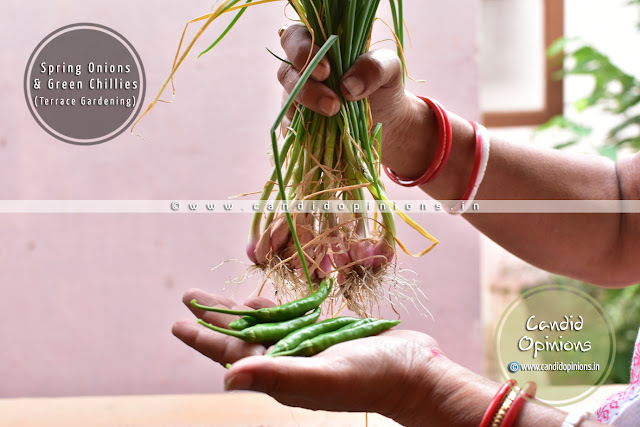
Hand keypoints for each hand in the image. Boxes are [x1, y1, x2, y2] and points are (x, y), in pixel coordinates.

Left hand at [172, 288, 480, 425]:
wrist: (415, 373)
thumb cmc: (371, 376)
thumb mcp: (322, 374)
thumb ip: (276, 374)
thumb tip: (225, 378)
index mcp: (281, 375)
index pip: (230, 355)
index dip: (203, 338)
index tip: (178, 323)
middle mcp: (289, 363)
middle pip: (240, 338)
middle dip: (215, 318)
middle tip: (190, 297)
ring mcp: (307, 350)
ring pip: (263, 327)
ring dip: (240, 311)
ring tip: (219, 297)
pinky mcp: (326, 337)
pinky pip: (290, 321)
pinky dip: (274, 310)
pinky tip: (262, 301)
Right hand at [278, 25, 437, 178]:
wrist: (385, 122)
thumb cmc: (383, 88)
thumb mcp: (390, 70)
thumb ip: (375, 66)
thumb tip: (349, 85)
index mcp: (319, 45)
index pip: (295, 38)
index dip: (302, 51)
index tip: (326, 71)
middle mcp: (302, 69)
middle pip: (285, 71)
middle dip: (306, 85)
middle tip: (332, 101)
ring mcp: (297, 96)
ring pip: (288, 97)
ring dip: (308, 105)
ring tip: (334, 112)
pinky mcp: (297, 122)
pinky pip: (289, 125)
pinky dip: (302, 128)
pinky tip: (321, 132)